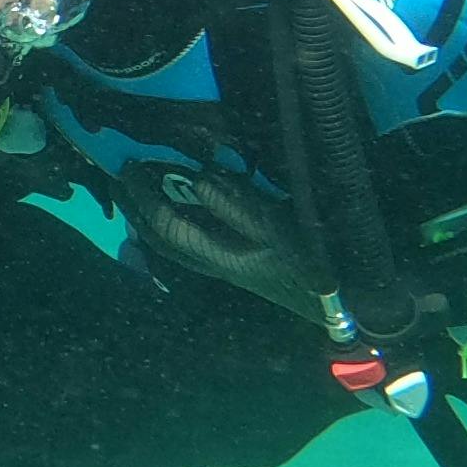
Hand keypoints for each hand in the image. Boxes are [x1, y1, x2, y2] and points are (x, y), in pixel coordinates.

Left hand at [119, 164, 332, 323]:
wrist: (346, 301)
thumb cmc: (316, 262)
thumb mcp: (280, 228)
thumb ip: (237, 205)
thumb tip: (196, 178)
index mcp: (219, 256)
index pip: (166, 224)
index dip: (144, 195)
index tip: (129, 165)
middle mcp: (213, 265)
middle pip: (159, 238)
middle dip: (136, 207)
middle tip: (120, 176)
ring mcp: (222, 266)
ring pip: (171, 243)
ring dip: (149, 217)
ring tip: (137, 190)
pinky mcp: (234, 263)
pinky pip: (188, 242)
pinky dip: (171, 224)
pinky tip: (174, 208)